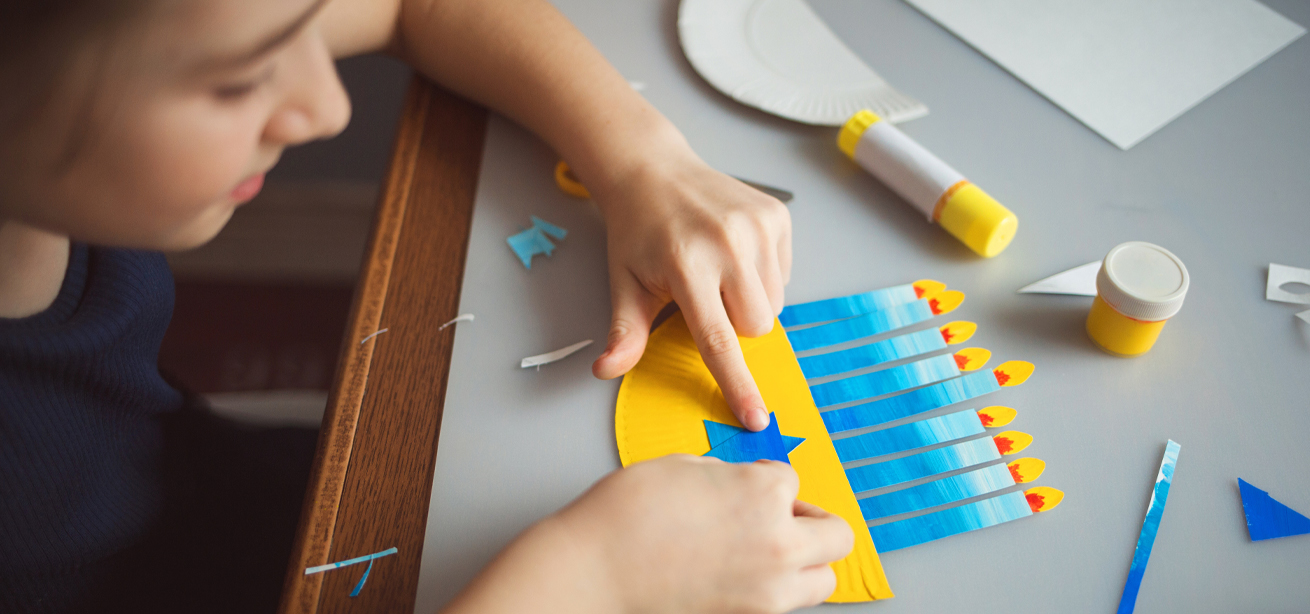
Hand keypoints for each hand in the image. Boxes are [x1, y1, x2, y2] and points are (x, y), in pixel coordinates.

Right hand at [552, 456, 851, 613]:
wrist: (594, 570)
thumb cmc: (626, 514)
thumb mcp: (682, 468)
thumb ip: (726, 477)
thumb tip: (736, 487)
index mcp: (764, 493)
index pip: (792, 481)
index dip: (766, 480)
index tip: (747, 485)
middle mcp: (778, 543)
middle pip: (837, 536)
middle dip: (813, 522)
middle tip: (784, 517)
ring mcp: (767, 590)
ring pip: (824, 580)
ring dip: (806, 561)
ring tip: (770, 551)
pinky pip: (786, 604)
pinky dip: (777, 589)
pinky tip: (744, 573)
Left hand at [589, 146, 791, 431]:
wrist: (654, 171)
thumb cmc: (638, 231)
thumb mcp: (624, 283)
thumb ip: (625, 332)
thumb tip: (606, 370)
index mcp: (688, 265)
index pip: (719, 340)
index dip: (738, 384)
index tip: (756, 417)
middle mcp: (729, 243)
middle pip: (756, 327)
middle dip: (733, 327)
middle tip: (703, 299)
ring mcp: (757, 226)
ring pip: (774, 305)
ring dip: (750, 303)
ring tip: (718, 274)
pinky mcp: (777, 216)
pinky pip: (785, 275)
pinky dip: (763, 277)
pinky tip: (735, 256)